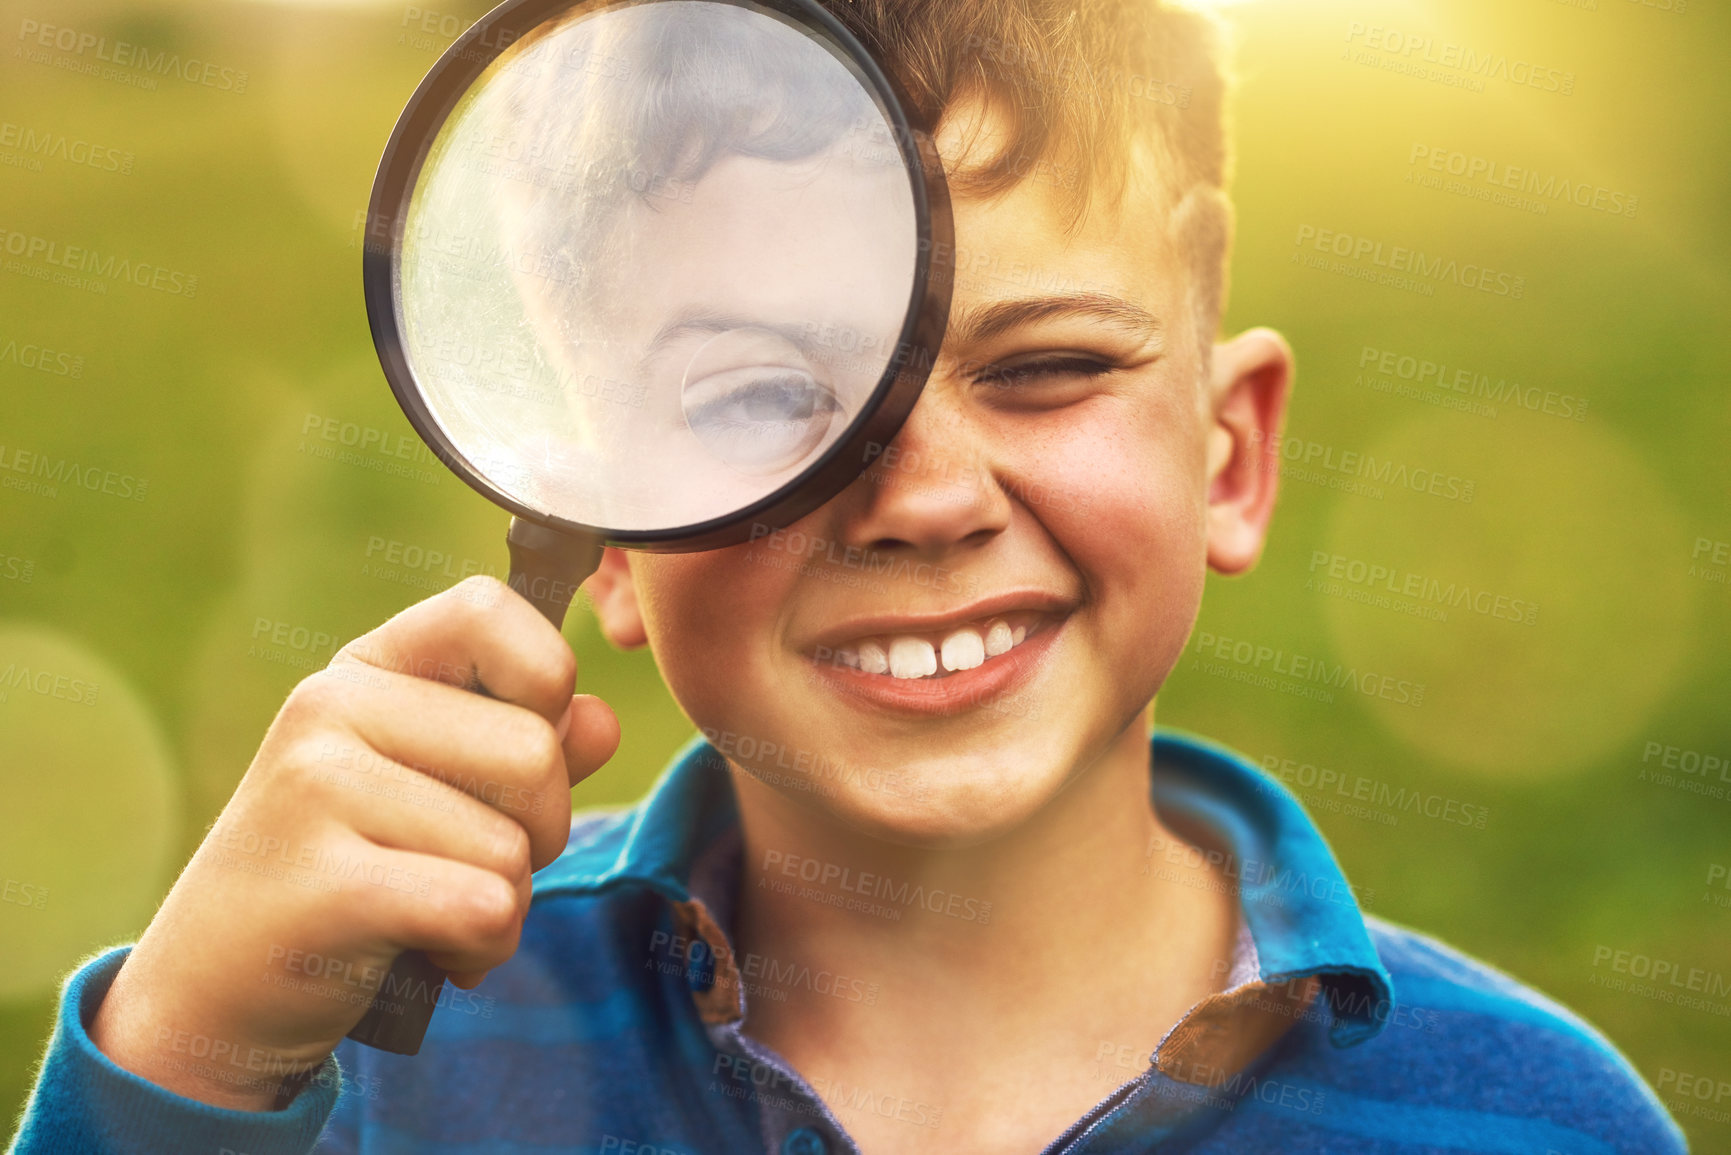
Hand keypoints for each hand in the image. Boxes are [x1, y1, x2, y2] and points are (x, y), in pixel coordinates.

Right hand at [89, 577, 619, 1109]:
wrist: (216, 988)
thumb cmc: (354, 874)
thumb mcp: (439, 792)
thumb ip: (528, 748)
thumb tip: (599, 720)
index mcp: (368, 666)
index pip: (491, 610)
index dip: (544, 683)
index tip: (511, 751)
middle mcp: (330, 706)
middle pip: (535, 751)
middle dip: (540, 833)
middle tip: (468, 867)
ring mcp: (314, 789)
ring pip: (512, 847)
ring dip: (505, 905)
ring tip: (436, 915)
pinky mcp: (322, 884)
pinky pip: (481, 906)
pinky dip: (483, 947)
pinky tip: (431, 954)